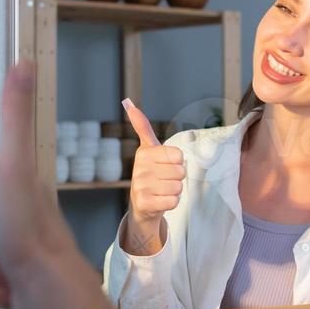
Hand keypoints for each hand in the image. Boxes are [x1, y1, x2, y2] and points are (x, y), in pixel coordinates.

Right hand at [0, 61, 81, 308]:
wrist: (49, 291)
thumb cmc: (29, 228)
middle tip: (2, 248)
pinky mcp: (16, 288)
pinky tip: (12, 290)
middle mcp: (16, 221)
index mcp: (13, 193)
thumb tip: (25, 62)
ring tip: (9, 271)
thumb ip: (17, 117)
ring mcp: (16, 256)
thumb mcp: (15, 164)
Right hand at [121, 99, 183, 254]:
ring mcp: (140, 186)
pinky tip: (160, 200)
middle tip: (163, 180)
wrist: (141, 204)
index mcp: (144, 153)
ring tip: (161, 190)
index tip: (164, 165)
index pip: (178, 155)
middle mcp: (139, 169)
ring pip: (178, 187)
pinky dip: (172, 202)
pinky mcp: (145, 203)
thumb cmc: (150, 173)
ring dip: (174, 191)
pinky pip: (173, 201)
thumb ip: (142, 127)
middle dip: (176, 177)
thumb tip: (130, 104)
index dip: (177, 162)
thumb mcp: (148, 149)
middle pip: (180, 171)